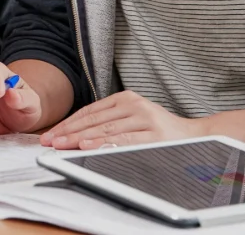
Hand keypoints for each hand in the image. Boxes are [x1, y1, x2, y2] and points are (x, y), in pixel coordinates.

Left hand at [42, 91, 207, 149]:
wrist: (195, 136)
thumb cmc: (159, 130)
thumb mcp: (132, 118)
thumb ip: (108, 122)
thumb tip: (73, 135)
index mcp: (125, 98)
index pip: (89, 111)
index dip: (68, 123)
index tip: (50, 134)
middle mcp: (134, 105)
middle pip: (94, 120)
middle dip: (68, 132)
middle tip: (49, 141)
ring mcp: (145, 118)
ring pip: (106, 130)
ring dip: (80, 139)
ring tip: (62, 144)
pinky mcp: (154, 134)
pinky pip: (124, 140)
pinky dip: (104, 144)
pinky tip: (89, 147)